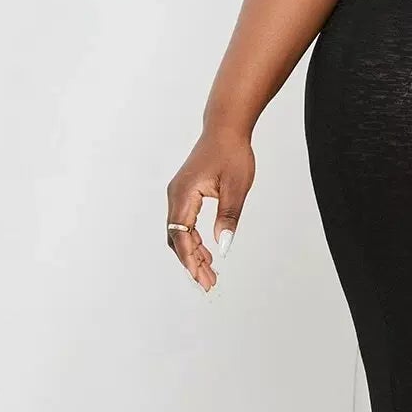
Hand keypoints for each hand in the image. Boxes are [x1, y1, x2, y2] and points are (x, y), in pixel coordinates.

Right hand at [166, 124, 255, 290]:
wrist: (226, 128)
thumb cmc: (232, 153)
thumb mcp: (236, 187)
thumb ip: (229, 216)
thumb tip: (223, 245)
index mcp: (183, 194)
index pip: (182, 235)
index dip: (190, 259)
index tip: (202, 278)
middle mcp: (175, 196)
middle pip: (177, 238)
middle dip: (191, 262)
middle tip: (209, 283)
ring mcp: (178, 195)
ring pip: (180, 233)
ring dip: (193, 253)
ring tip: (209, 273)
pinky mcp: (185, 194)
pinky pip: (185, 223)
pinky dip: (194, 240)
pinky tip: (207, 253)